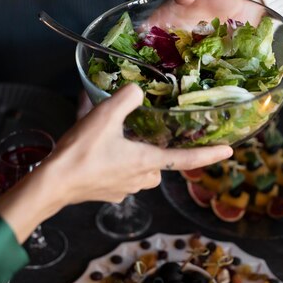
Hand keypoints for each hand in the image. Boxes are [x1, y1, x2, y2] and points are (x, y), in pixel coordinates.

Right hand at [0, 83, 231, 241]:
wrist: (52, 184)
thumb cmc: (81, 153)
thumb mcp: (105, 117)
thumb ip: (126, 99)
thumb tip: (137, 89)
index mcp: (146, 162)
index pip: (186, 160)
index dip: (209, 155)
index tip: (229, 152)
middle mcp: (140, 179)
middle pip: (161, 165)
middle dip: (157, 150)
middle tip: (144, 133)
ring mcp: (124, 189)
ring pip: (141, 171)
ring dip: (136, 156)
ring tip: (118, 139)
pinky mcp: (108, 194)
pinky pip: (122, 176)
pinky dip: (117, 164)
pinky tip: (102, 153)